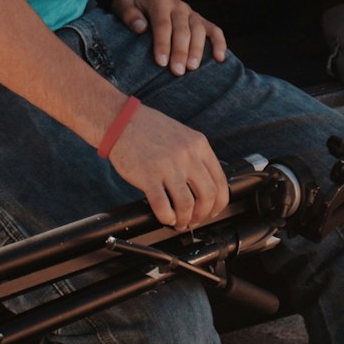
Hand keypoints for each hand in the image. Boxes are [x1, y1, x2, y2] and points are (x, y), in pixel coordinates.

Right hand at [108, 101, 229, 229]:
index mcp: (199, 144)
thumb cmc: (151, 129)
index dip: (219, 203)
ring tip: (179, 222)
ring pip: (187, 204)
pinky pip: (163, 206)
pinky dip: (167, 218)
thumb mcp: (183, 136)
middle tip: (194, 219)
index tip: (212, 211)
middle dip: (203, 214)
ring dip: (185, 220)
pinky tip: (165, 216)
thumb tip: (204, 186)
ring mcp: (168, 165)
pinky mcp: (148, 175)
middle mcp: (187, 154)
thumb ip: (195, 156)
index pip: (221, 181)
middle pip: (208, 195)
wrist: (122, 121)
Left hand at [112, 0, 226, 73]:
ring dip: (197, 49)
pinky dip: (219, 42)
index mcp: (159, 1)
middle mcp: (178, 6)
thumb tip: (140, 27)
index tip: (160, 62)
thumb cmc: (135, 6)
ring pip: (199, 29)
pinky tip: (220, 58)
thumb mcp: (123, 3)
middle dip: (180, 50)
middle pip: (182, 28)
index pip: (162, 23)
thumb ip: (128, 14)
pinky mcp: (200, 20)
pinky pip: (214, 29)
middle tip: (177, 72)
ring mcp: (191, 13)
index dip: (162, 42)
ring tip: (192, 68)